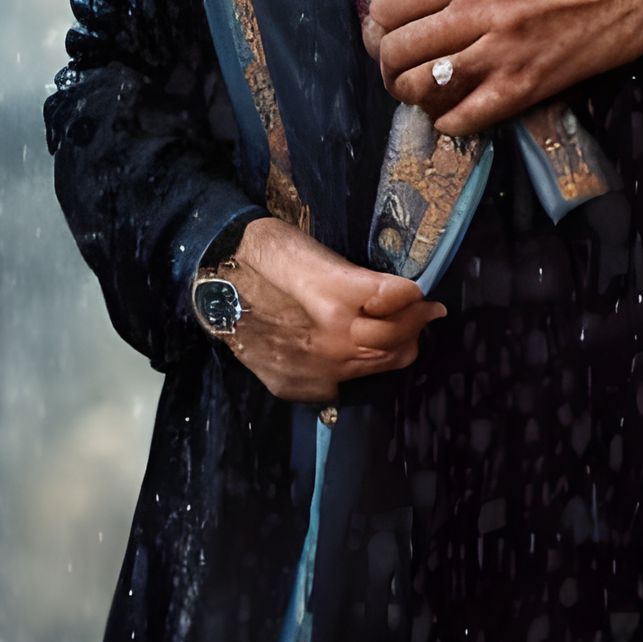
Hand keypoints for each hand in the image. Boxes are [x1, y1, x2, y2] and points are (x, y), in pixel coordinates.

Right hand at [211, 216, 447, 403]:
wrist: (214, 283)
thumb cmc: (268, 254)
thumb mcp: (318, 254)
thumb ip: (362, 280)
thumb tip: (403, 294)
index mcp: (339, 298)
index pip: (402, 301)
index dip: (418, 298)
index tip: (428, 297)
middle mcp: (332, 341)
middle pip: (395, 341)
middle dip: (415, 327)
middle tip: (426, 315)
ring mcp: (314, 369)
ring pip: (375, 367)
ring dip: (393, 349)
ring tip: (402, 334)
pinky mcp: (297, 387)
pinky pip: (343, 384)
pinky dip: (356, 367)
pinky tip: (355, 350)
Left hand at [362, 0, 642, 136]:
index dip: (378, 18)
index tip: (387, 26)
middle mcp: (482, 6)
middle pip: (397, 44)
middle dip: (386, 59)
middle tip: (394, 62)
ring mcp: (501, 50)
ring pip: (421, 83)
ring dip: (407, 91)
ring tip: (414, 87)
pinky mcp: (520, 87)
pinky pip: (461, 118)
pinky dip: (444, 121)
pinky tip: (447, 112)